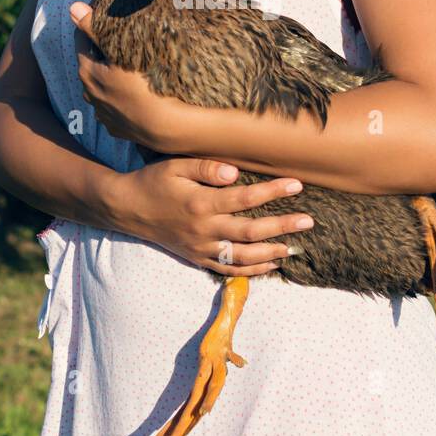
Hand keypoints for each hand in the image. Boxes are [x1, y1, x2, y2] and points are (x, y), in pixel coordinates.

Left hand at [69, 1, 190, 149]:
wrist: (166, 127)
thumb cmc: (146, 84)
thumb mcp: (121, 52)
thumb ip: (94, 29)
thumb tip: (72, 7)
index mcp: (87, 72)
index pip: (81, 41)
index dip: (92, 27)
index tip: (106, 18)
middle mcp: (89, 94)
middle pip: (91, 65)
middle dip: (101, 53)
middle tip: (120, 42)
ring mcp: (102, 113)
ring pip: (101, 87)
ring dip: (110, 77)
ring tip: (129, 69)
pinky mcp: (116, 128)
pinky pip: (114, 107)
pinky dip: (119, 98)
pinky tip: (134, 94)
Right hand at [112, 157, 314, 275]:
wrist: (127, 208)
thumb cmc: (154, 181)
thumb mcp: (176, 165)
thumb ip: (207, 167)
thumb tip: (236, 173)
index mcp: (201, 203)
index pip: (245, 198)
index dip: (273, 192)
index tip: (297, 185)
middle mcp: (204, 229)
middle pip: (251, 231)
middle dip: (282, 227)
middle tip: (308, 221)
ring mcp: (201, 247)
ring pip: (243, 256)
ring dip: (271, 252)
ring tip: (293, 247)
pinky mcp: (198, 258)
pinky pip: (229, 269)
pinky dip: (252, 270)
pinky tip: (271, 264)